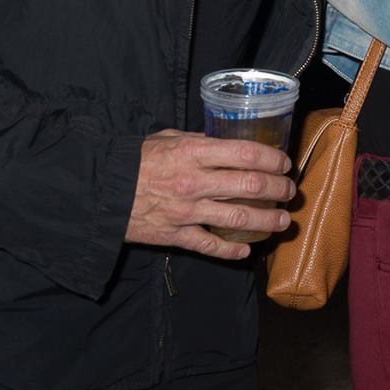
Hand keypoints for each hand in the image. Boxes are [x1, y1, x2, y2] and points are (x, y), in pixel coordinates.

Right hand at [125, 130, 295, 260]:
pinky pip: (210, 246)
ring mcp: (186, 211)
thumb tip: (225, 140)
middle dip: (277, 189)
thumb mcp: (167, 139)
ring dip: (265, 220)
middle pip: (249, 186)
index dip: (271, 158)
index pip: (245, 153)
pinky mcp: (175, 235)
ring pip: (237, 218)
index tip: (284, 163)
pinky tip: (247, 250)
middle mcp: (194, 182)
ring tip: (281, 221)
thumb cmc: (135, 161)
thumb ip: (198, 140)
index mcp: (193, 154)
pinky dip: (231, 251)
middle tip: (289, 191)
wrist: (100, 192)